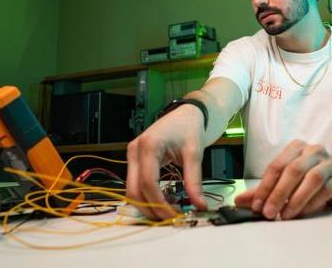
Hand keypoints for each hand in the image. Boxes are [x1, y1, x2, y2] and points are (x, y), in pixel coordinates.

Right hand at [126, 105, 207, 219]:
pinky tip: (164, 200)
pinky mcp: (134, 159)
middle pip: (134, 190)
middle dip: (151, 208)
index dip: (160, 203)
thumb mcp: (194, 153)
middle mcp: (134, 150)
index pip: (148, 183)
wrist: (185, 113)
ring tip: (170, 211)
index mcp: (149, 145)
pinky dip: (147, 196)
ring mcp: (132, 154)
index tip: (175, 216)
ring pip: (132, 190)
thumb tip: (199, 205)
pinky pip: (135, 183)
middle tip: (171, 219)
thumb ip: (194, 181)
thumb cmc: (189, 128)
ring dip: (148, 204)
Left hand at [234, 140, 331, 219]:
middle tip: (269, 213)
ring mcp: (328, 162)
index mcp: (296, 147)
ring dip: (296, 199)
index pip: (276, 165)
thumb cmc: (308, 177)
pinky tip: (302, 213)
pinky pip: (326, 190)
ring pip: (312, 179)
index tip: (256, 205)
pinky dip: (312, 203)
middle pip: (293, 170)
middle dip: (278, 194)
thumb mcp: (285, 180)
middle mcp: (312, 151)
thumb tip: (239, 201)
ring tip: (285, 215)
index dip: (265, 186)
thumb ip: (263, 189)